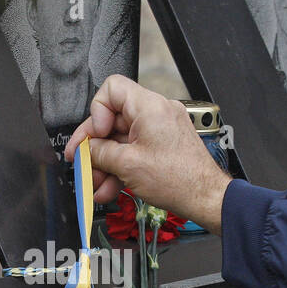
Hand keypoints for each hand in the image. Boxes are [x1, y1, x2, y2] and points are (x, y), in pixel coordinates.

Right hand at [63, 75, 232, 232]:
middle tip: (81, 162)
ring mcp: (161, 130)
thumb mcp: (128, 165)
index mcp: (149, 107)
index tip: (93, 136)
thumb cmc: (180, 180)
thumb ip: (100, 153)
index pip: (112, 89)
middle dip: (95, 146)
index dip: (96, 112)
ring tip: (95, 185)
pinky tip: (109, 188)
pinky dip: (121, 168)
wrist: (205, 198)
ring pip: (122, 140)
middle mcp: (157, 113)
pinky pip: (135, 151)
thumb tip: (86, 150)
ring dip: (106, 164)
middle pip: (113, 120)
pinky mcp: (164, 146)